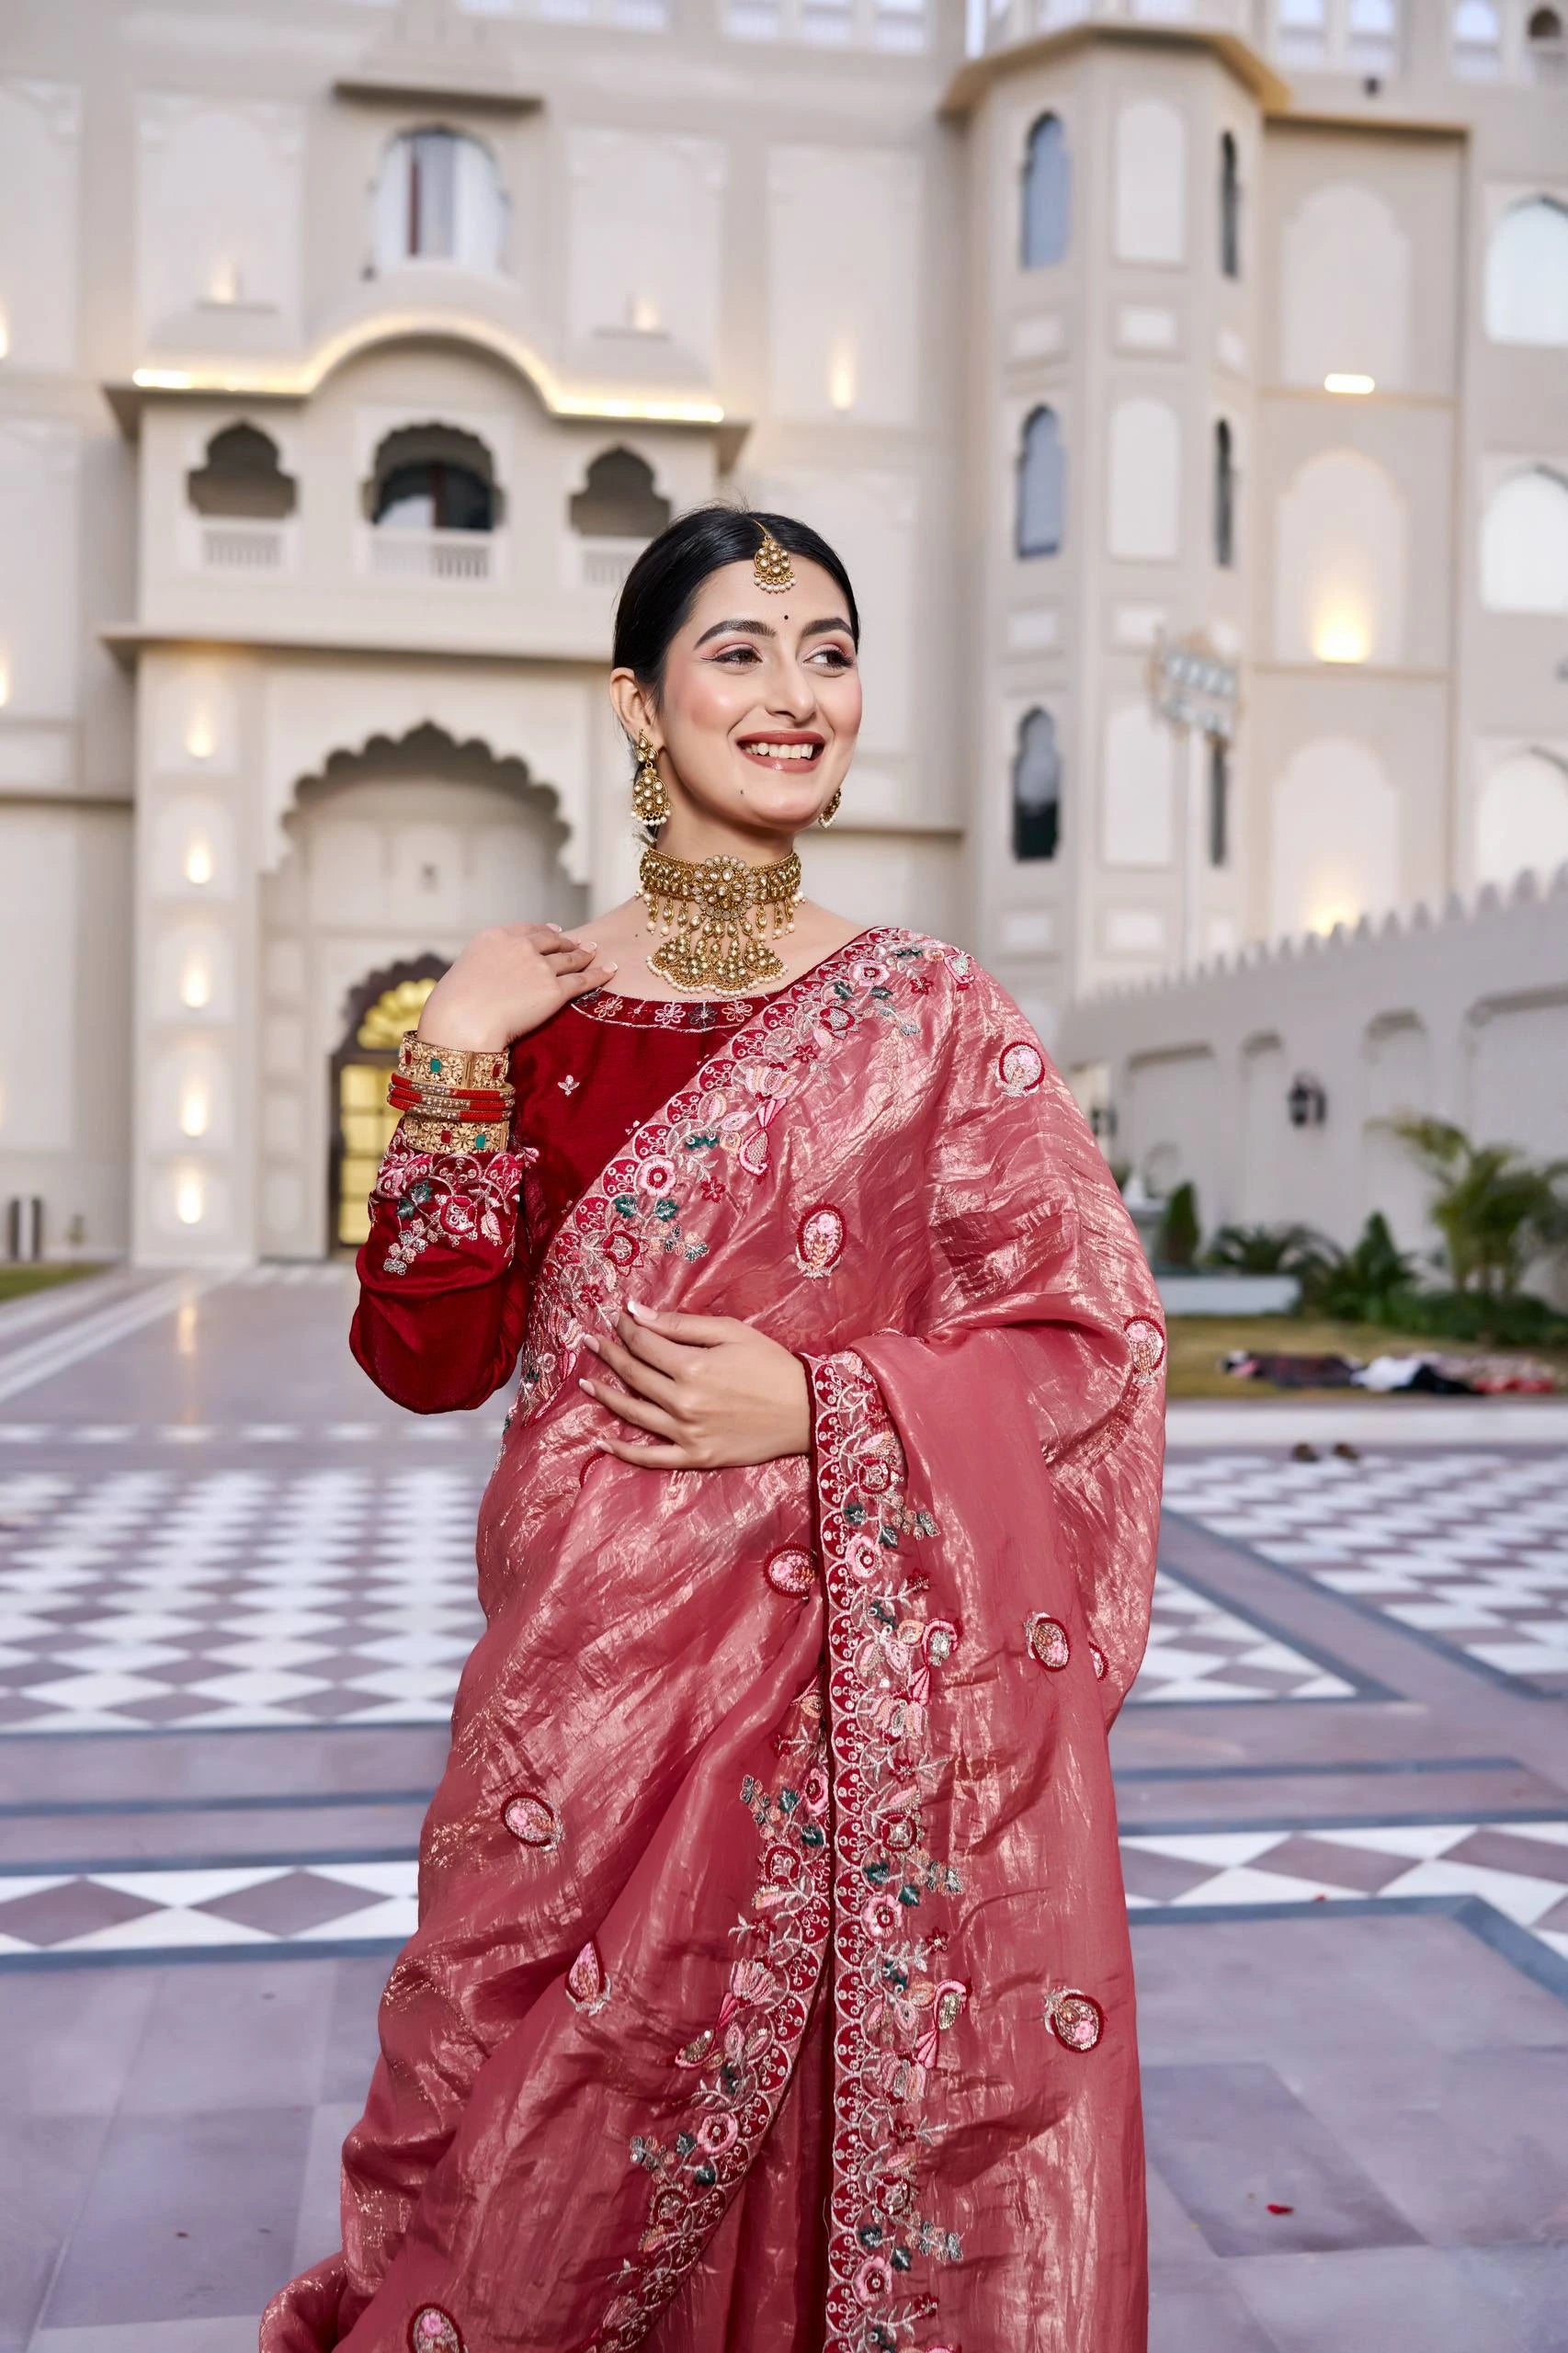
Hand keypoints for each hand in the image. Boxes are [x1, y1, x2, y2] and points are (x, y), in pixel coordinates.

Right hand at [417, 924, 616, 1051]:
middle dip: (567, 941)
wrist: (462, 1022)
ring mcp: (540, 967)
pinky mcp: (555, 990)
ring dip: (585, 953)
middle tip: (579, 943)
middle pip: (552, 941)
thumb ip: (486, 964)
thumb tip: (493, 974)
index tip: (555, 931)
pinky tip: (610, 969)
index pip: (527, 929)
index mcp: (495, 937)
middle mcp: (520, 947)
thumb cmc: (454, 1007)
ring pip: (570, 958)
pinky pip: (583, 980)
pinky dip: (600, 973)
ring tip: (595, 951)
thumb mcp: (465, 970)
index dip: (544, 931)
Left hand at [579, 1300, 811, 1469]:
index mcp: (692, 1366)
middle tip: (590, 1341)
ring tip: (585, 1382)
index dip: (626, 1329)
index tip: (617, 1318)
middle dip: (609, 1354)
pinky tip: (604, 1440)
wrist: (807, 1411)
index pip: (643, 1344)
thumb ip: (680, 1324)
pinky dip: (624, 1451)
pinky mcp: (696, 1457)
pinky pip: (651, 1458)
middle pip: (633, 1375)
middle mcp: (683, 1401)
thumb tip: (636, 1312)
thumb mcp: (731, 1332)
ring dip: (605, 1395)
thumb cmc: (771, 1365)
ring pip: (633, 1413)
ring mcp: (687, 1433)